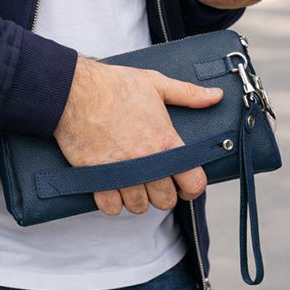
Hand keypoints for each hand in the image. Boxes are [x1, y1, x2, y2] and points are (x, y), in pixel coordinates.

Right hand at [52, 56, 222, 216]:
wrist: (74, 90)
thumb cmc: (113, 85)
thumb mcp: (155, 83)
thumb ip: (187, 94)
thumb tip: (215, 96)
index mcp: (164, 141)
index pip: (194, 182)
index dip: (192, 185)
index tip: (185, 182)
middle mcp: (146, 162)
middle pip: (166, 201)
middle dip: (162, 192)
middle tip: (154, 178)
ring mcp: (122, 173)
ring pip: (139, 207)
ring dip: (137, 197)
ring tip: (132, 180)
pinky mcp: (97, 178)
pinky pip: (111, 207)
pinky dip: (112, 201)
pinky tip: (112, 186)